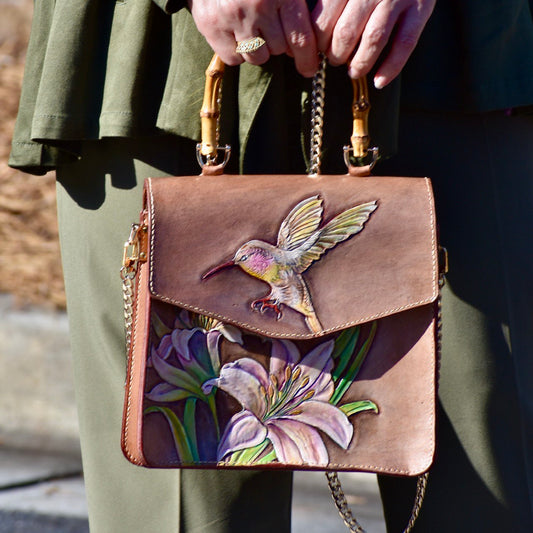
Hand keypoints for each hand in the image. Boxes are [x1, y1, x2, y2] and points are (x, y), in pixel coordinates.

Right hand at [188, 0, 318, 76]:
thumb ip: (296, 4)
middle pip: (279, 49)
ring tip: (251, 27)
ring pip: (257, 58)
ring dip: (258, 49)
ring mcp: (232, 18)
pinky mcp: (212, 27)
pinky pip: (234, 59)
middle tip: (269, 25)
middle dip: (278, 42)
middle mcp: (257, 6)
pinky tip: (234, 32)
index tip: (310, 69)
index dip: (307, 59)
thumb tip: (312, 43)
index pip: (300, 38)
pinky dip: (237, 52)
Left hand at [311, 0, 434, 86]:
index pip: (325, 21)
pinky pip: (405, 43)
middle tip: (335, 60)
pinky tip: (379, 81)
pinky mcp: (420, 8)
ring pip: (373, 39)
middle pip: (346, 32)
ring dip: (360, 64)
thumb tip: (313, 39)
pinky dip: (391, 67)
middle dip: (336, 55)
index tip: (319, 51)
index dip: (320, 43)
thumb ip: (331, 3)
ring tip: (354, 71)